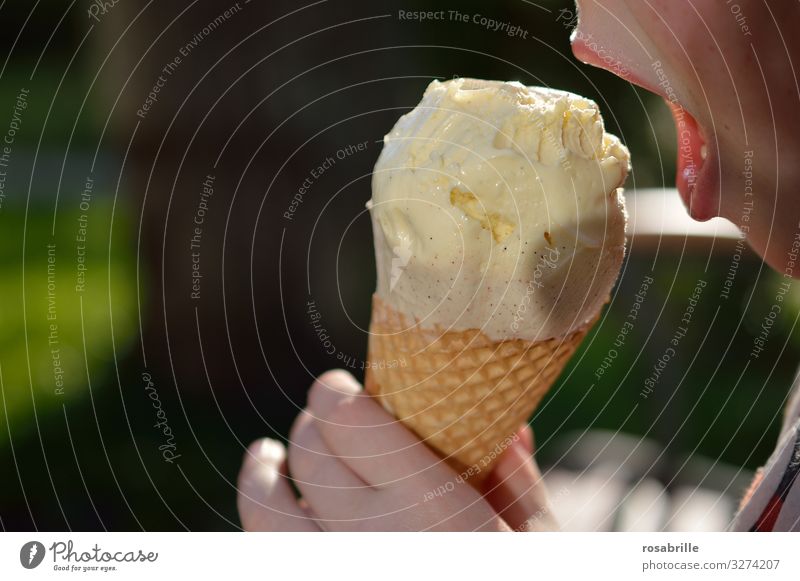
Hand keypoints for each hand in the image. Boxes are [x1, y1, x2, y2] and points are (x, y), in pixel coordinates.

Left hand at [237, 370, 556, 530]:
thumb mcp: (539, 547)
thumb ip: (517, 483)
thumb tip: (507, 426)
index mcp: (434, 513)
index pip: (351, 423)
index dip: (335, 396)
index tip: (338, 389)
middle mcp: (374, 542)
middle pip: (312, 454)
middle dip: (313, 426)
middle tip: (325, 419)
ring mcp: (337, 576)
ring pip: (265, 509)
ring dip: (263, 473)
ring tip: (265, 457)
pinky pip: (267, 557)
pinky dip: (259, 524)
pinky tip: (269, 508)